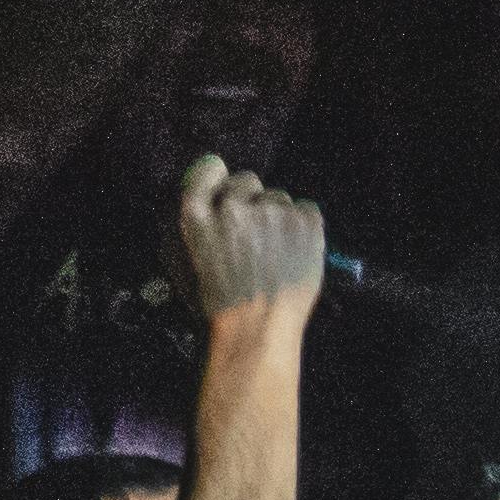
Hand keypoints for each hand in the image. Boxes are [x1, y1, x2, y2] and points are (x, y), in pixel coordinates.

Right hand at [169, 152, 331, 322]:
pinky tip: (297, 253)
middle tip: (256, 237)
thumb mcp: (192, 260)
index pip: (210, 169)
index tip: (226, 193)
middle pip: (248, 181)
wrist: (258, 331)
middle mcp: (233, 206)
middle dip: (252, 202)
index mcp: (197, 214)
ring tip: (278, 254)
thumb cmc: (222, 306)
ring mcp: (271, 212)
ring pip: (279, 198)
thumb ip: (204, 222)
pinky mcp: (304, 222)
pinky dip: (305, 228)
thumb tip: (219, 193)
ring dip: (279, 218)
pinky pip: (307, 210)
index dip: (220, 180)